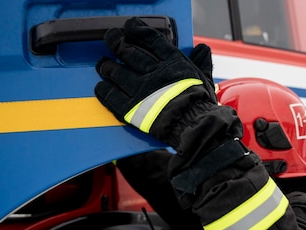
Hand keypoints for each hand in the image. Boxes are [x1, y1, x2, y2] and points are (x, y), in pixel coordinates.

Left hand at [95, 17, 215, 147]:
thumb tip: (202, 50)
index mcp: (172, 62)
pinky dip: (103, 90)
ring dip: (106, 66)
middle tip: (111, 40)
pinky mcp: (131, 109)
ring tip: (104, 65)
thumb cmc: (200, 105)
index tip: (130, 27)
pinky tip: (101, 87)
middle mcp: (153, 72)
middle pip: (127, 51)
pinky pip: (110, 96)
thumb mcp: (204, 79)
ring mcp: (140, 90)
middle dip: (116, 42)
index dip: (137, 30)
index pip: (150, 39)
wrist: (194, 126)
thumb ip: (201, 63)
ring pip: (115, 71)